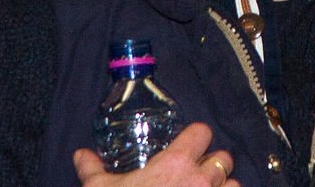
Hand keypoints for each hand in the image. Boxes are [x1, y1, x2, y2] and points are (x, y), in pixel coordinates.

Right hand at [73, 123, 237, 186]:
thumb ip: (92, 169)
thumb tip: (80, 155)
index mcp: (175, 164)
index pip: (202, 132)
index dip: (196, 136)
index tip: (188, 144)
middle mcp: (200, 181)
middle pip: (223, 158)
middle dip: (213, 163)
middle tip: (197, 173)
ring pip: (234, 185)